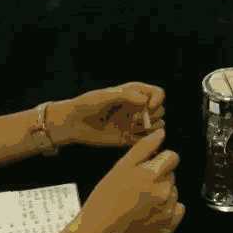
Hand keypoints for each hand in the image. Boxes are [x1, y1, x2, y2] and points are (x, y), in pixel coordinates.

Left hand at [49, 82, 165, 147]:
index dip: (157, 100)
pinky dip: (145, 140)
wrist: (72, 123)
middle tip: (137, 120)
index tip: (149, 107)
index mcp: (134, 93)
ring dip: (151, 128)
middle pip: (160, 110)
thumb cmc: (87, 104)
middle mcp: (137, 108)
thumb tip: (145, 101)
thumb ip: (126, 96)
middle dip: (153, 115)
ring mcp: (134, 123)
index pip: (157, 93)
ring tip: (134, 128)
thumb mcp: (105, 96)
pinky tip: (132, 137)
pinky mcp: (129, 138)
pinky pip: (145, 140)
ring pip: (157, 125)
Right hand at [78, 129, 183, 232]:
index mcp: (153, 175)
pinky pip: (176, 212)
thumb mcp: (120, 167)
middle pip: (171, 175)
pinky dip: (167, 210)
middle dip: (159, 177)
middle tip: (137, 187)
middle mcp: (165, 193)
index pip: (172, 157)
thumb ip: (144, 147)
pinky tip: (149, 214)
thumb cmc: (105, 198)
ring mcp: (168, 213)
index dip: (160, 159)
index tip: (147, 168)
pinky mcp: (167, 229)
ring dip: (162, 193)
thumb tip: (162, 133)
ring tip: (139, 202)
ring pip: (173, 193)